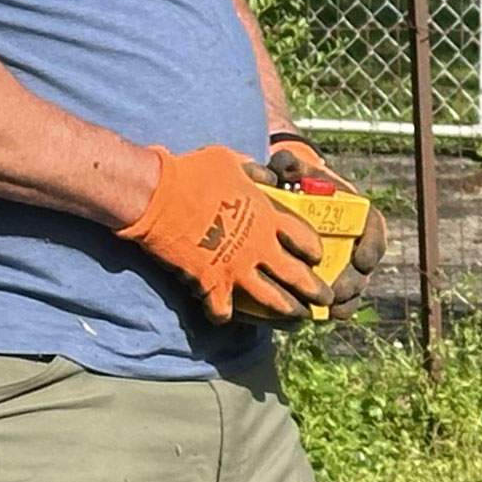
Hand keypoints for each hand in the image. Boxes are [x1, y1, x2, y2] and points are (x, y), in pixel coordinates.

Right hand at [116, 143, 329, 320]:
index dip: (314, 250)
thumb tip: (269, 176)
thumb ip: (255, 172)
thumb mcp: (232, 161)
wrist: (157, 195)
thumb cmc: (192, 173)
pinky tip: (225, 317)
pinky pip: (224, 310)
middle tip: (324, 301)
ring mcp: (237, 268)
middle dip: (315, 291)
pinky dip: (224, 315)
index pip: (305, 239)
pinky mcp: (211, 284)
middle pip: (297, 276)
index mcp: (268, 216)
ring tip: (297, 319)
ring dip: (287, 312)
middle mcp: (259, 246)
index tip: (317, 258)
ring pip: (272, 300)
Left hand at [268, 137, 389, 309]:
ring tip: (331, 311)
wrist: (286, 193)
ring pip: (355, 283)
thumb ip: (290, 165)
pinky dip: (336, 307)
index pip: (374, 229)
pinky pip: (341, 295)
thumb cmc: (294, 180)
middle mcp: (355, 236)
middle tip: (337, 294)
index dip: (372, 246)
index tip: (361, 261)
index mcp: (356, 211)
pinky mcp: (331, 274)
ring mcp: (345, 257)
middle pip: (365, 264)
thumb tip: (285, 165)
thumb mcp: (292, 169)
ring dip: (347, 299)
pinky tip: (323, 318)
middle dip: (354, 281)